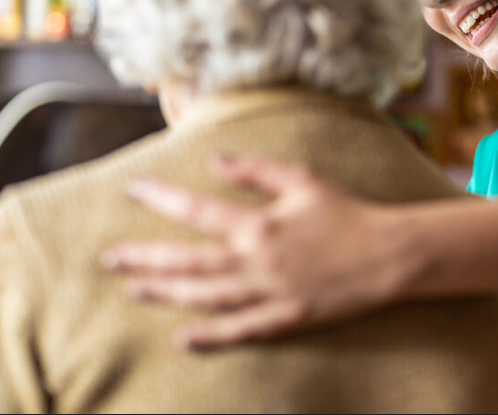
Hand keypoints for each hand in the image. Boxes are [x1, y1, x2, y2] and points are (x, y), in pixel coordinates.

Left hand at [101, 157, 417, 348]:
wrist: (388, 254)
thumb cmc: (346, 212)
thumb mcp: (302, 179)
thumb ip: (255, 169)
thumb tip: (214, 159)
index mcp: (260, 223)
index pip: (198, 210)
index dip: (161, 199)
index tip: (132, 189)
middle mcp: (257, 260)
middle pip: (189, 261)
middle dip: (145, 257)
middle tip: (110, 257)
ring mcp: (269, 293)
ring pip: (206, 296)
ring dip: (166, 293)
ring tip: (134, 288)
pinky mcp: (285, 318)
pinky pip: (240, 330)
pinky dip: (209, 336)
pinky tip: (181, 337)